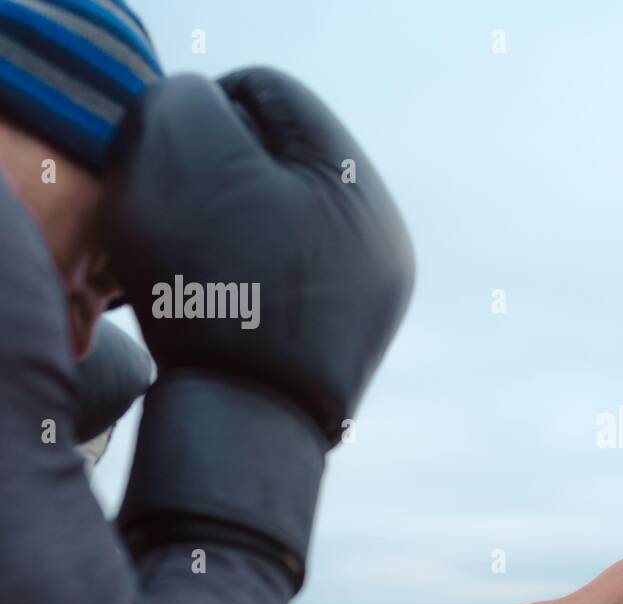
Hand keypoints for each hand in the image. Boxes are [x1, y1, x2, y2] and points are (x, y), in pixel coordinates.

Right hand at [103, 68, 414, 584]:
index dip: (201, 116)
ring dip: (233, 227)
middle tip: (186, 219)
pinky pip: (293, 277)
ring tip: (202, 266)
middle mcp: (386, 233)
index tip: (175, 172)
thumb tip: (211, 112)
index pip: (269, 95)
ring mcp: (378, 292)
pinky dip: (250, 277)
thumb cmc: (211, 288)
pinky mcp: (352, 338)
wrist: (244, 426)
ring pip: (287, 220)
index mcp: (357, 180)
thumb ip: (188, 103)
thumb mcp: (179, 160)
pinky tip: (224, 302)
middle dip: (223, 174)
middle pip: (284, 160)